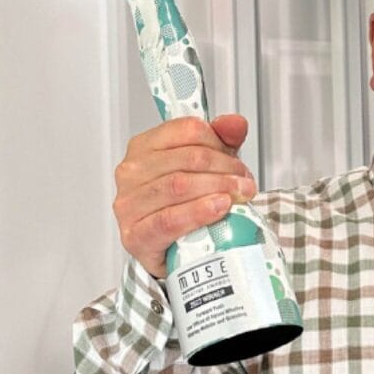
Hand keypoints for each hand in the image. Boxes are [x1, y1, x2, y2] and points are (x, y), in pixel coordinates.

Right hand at [112, 115, 255, 277]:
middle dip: (225, 170)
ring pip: (179, 186)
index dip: (219, 144)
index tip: (237, 162)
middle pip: (189, 159)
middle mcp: (131, 171)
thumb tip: (235, 122)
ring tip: (240, 196)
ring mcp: (129, 204)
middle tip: (245, 183)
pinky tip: (219, 208)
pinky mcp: (135, 235)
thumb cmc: (185, 204)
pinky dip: (199, 212)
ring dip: (219, 188)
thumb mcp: (207, 167)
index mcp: (145, 146)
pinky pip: (169, 220)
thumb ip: (222, 140)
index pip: (187, 130)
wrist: (173, 250)